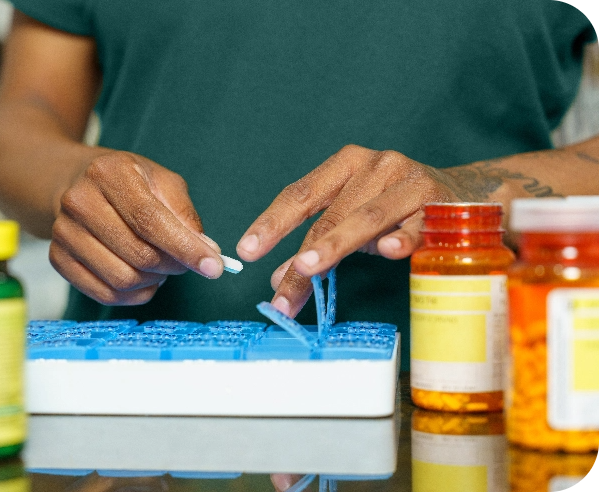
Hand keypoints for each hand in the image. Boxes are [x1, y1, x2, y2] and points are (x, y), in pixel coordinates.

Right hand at [50, 151, 223, 305]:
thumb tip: (207, 251)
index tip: (214, 267)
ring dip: (153, 281)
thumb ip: (185, 214)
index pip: (150, 220)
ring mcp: (63, 232)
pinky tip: (142, 278)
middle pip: (138, 254)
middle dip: (172, 266)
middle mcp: (79, 201)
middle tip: (184, 261)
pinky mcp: (58, 258)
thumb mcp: (160, 181)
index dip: (185, 248)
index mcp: (109, 173)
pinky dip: (134, 294)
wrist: (73, 183)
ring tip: (160, 266)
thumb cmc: (126, 182)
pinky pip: (105, 294)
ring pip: (122, 279)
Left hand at [237, 144, 467, 316]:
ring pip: (367, 217)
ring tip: (309, 268)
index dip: (271, 223)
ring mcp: (409, 182)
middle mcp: (376, 166)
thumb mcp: (352, 219)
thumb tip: (277, 280)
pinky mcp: (442, 204)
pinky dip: (405, 237)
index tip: (246, 251)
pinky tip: (391, 252)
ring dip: (336, 245)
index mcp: (345, 165)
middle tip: (279, 286)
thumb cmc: (396, 207)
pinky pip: (420, 224)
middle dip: (301, 255)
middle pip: (330, 213)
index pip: (300, 194)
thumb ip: (315, 246)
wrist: (467, 195)